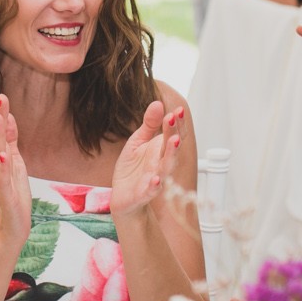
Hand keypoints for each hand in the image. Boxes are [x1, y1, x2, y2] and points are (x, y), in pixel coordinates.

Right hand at [0, 94, 31, 246]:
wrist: (9, 228)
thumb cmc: (13, 197)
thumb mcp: (15, 164)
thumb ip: (10, 142)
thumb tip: (8, 118)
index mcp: (0, 159)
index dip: (1, 115)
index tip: (2, 96)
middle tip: (0, 98)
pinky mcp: (3, 194)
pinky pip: (1, 178)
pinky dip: (3, 166)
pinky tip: (4, 154)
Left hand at [111, 100, 184, 217]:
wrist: (123, 197)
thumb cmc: (133, 170)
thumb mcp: (138, 142)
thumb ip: (148, 125)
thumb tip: (157, 103)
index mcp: (160, 151)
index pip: (173, 135)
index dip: (177, 123)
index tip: (178, 110)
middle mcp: (160, 165)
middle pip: (171, 149)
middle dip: (174, 134)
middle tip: (174, 119)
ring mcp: (153, 180)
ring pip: (166, 168)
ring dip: (171, 155)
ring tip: (174, 141)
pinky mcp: (142, 194)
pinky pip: (150, 191)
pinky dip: (154, 186)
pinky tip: (156, 180)